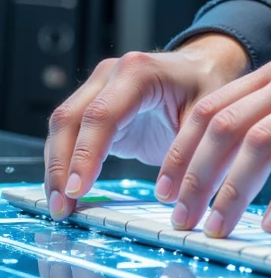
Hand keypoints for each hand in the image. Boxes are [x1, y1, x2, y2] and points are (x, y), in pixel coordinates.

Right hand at [44, 34, 250, 216]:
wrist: (202, 68)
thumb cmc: (207, 86)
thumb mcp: (209, 116)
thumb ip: (192, 150)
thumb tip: (176, 196)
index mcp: (139, 72)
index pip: (102, 115)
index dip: (86, 154)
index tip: (78, 190)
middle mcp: (110, 76)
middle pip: (70, 120)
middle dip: (61, 167)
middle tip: (62, 208)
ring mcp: (97, 89)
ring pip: (63, 128)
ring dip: (56, 169)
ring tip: (60, 209)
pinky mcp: (94, 109)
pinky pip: (69, 135)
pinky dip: (64, 164)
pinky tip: (66, 194)